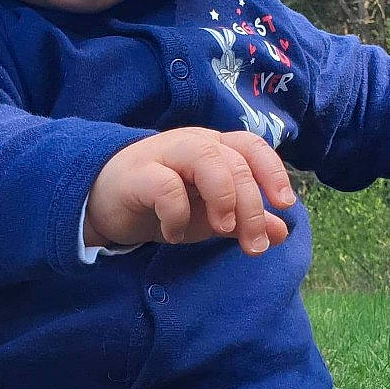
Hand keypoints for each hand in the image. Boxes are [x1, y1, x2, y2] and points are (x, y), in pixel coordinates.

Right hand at [85, 127, 295, 255]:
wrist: (104, 202)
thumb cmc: (162, 204)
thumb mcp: (209, 217)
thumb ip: (244, 221)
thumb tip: (282, 232)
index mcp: (215, 149)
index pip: (252, 147)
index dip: (272, 171)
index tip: (285, 205)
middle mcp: (194, 144)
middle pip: (235, 161)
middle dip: (251, 205)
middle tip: (252, 244)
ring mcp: (165, 154)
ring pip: (206, 159)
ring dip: (223, 196)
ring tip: (223, 228)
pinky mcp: (138, 174)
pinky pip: (166, 186)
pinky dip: (177, 214)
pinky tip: (174, 234)